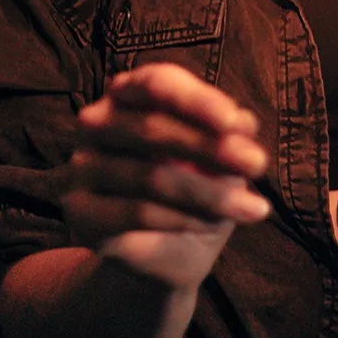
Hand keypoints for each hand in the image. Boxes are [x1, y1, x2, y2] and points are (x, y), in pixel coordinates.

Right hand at [58, 62, 271, 289]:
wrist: (168, 254)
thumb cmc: (197, 188)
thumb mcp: (219, 159)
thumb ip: (227, 136)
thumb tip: (243, 122)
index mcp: (128, 93)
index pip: (156, 82)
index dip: (196, 99)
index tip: (235, 122)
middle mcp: (96, 122)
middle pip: (151, 127)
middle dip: (210, 146)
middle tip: (258, 164)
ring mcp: (81, 167)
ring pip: (150, 176)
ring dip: (209, 192)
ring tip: (253, 207)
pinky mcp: (79, 212)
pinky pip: (135, 212)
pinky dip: (181, 218)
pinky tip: (212, 224)